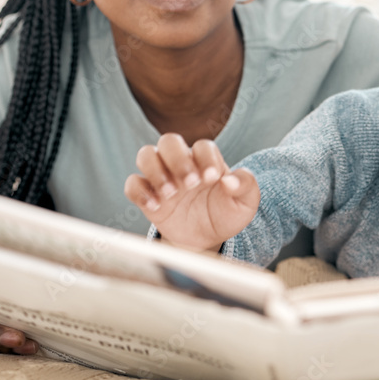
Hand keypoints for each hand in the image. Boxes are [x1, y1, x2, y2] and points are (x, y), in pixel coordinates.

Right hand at [125, 135, 259, 251]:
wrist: (206, 238)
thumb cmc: (226, 214)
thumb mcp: (245, 203)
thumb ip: (246, 186)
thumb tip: (230, 180)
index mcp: (206, 160)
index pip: (202, 146)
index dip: (206, 158)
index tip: (212, 179)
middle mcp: (181, 163)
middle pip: (169, 141)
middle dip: (178, 159)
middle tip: (190, 184)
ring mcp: (162, 177)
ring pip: (146, 155)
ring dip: (155, 170)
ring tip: (170, 193)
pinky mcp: (147, 194)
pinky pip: (133, 183)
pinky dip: (140, 192)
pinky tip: (155, 206)